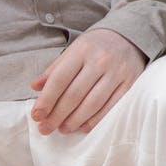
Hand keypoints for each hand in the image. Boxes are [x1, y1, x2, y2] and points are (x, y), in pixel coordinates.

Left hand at [30, 28, 148, 135]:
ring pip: (92, 104)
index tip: (36, 115)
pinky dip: (95, 120)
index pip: (60, 79)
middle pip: (74, 94)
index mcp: (82, 50)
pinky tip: (83, 127)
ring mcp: (117, 72)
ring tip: (62, 129)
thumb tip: (35, 87)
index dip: (46, 100)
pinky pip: (111, 107)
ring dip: (74, 120)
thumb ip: (55, 69)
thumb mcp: (74, 50)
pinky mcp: (130, 83)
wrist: (129, 35)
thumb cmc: (96, 46)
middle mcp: (101, 60)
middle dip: (57, 115)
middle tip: (45, 128)